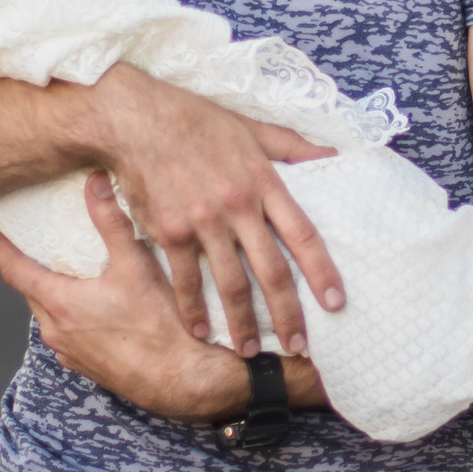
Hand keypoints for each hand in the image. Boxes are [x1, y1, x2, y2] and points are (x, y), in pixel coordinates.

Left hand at [0, 173, 246, 421]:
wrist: (184, 382)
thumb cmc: (161, 326)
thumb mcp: (136, 266)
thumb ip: (112, 222)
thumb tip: (95, 182)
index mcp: (61, 304)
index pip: (15, 271)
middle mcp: (58, 331)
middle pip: (31, 293)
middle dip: (25, 269)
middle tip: (26, 248)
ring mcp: (72, 353)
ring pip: (50, 316)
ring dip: (50, 295)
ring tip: (63, 275)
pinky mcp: (90, 368)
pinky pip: (68, 335)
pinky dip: (70, 317)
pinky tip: (91, 310)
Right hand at [91, 66, 344, 358]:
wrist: (137, 120)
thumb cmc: (197, 122)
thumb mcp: (253, 128)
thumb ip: (294, 147)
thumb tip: (334, 158)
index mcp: (264, 182)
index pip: (304, 235)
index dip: (322, 272)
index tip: (335, 303)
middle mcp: (238, 206)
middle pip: (271, 270)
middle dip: (287, 313)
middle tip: (297, 346)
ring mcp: (203, 221)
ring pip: (230, 283)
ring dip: (242, 322)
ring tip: (249, 351)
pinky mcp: (170, 231)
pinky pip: (186, 280)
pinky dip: (193, 309)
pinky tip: (200, 330)